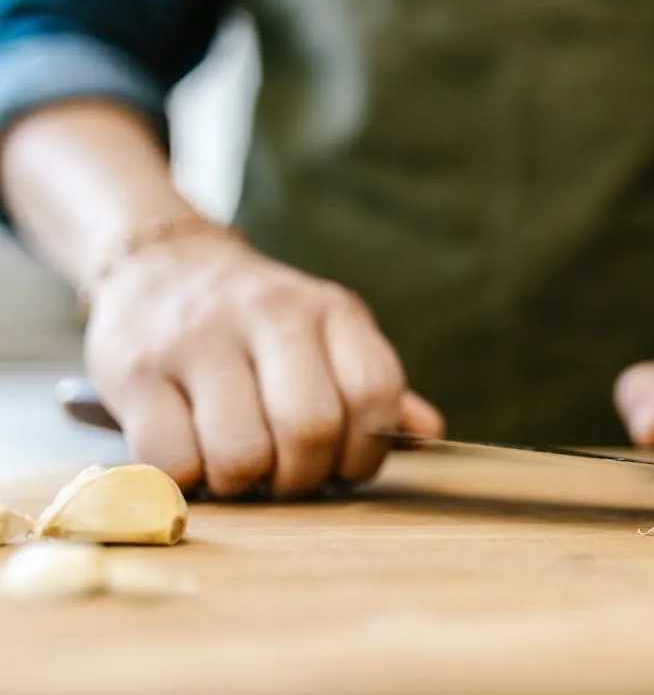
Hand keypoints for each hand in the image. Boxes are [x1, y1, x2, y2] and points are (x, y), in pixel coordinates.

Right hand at [83, 227, 442, 497]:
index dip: (366, 451)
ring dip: (244, 483)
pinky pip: (172, 461)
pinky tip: (192, 458)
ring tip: (238, 467)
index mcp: (330, 310)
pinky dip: (188, 480)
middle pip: (310, 429)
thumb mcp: (329, 334)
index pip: (375, 391)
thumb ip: (374, 385)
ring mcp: (197, 339)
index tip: (343, 465)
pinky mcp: (134, 370)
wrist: (162, 261)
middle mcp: (269, 315)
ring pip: (241, 453)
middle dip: (303, 477)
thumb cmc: (261, 323)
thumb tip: (429, 433)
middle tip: (286, 476)